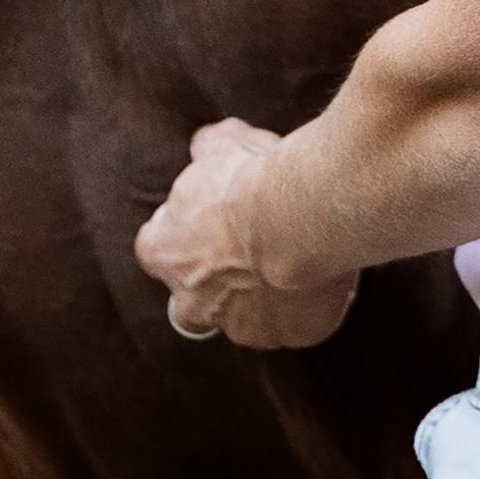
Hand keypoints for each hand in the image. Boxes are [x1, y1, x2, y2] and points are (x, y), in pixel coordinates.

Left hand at [135, 119, 357, 350]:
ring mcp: (239, 324)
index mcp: (164, 251)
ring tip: (293, 260)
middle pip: (194, 298)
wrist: (296, 216)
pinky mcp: (287, 335)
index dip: (184, 234)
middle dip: (217, 280)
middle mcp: (192, 300)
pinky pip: (295, 324)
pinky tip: (322, 276)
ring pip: (247, 314)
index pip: (158, 248)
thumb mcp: (222, 143)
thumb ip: (208, 148)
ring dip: (264, 293)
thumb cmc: (250, 179)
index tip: (209, 220)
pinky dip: (305, 306)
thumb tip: (205, 144)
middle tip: (249, 249)